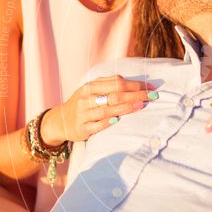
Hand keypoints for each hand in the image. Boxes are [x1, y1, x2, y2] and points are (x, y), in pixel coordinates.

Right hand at [42, 75, 157, 143]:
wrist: (60, 121)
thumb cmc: (83, 103)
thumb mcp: (91, 90)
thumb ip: (109, 84)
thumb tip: (133, 83)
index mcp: (90, 86)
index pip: (116, 83)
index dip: (135, 84)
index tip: (151, 87)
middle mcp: (86, 98)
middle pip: (114, 95)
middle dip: (135, 95)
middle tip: (152, 96)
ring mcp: (83, 114)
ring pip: (107, 110)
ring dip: (126, 108)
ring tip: (141, 105)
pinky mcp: (81, 129)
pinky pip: (97, 125)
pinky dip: (108, 122)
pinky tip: (119, 120)